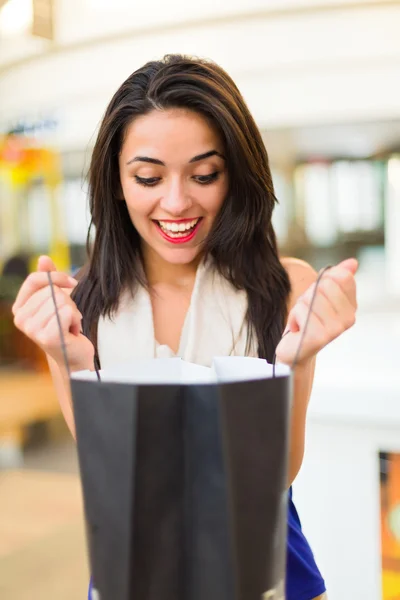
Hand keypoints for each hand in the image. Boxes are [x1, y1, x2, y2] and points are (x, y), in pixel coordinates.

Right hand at [12, 255, 94, 371]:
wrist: (73, 356)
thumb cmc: (64, 326)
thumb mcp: (56, 299)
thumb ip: (49, 279)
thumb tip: (43, 258)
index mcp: (19, 308)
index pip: (35, 280)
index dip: (56, 277)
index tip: (72, 283)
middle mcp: (21, 319)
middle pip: (52, 291)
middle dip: (68, 302)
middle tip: (66, 318)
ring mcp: (32, 330)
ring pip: (62, 301)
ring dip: (73, 312)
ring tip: (68, 325)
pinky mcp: (48, 337)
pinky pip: (67, 312)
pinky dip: (76, 320)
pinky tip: (72, 331)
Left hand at [275, 258, 357, 366]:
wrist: (295, 350)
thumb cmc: (307, 321)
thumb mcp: (320, 295)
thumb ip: (336, 278)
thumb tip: (352, 262)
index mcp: (351, 307)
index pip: (341, 276)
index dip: (322, 281)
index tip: (318, 297)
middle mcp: (348, 319)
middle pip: (324, 285)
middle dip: (309, 294)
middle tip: (308, 311)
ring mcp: (335, 329)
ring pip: (311, 297)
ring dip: (299, 307)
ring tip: (303, 321)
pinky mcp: (319, 336)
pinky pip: (301, 310)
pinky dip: (294, 317)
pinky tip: (298, 329)